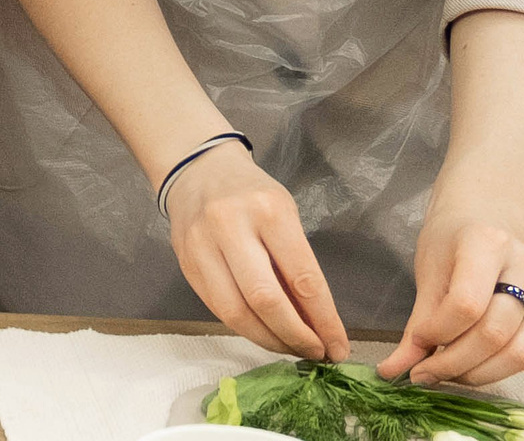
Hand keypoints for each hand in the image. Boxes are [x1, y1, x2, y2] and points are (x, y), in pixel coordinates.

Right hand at [166, 142, 349, 361]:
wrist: (198, 170)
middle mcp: (231, 226)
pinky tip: (264, 332)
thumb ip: (296, 265)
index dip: (323, 321)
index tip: (337, 346)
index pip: (302, 278)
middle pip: (265, 300)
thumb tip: (316, 323)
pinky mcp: (186, 264)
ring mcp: (202, 246)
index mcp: (268, 210)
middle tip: (315, 353)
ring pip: (237, 313)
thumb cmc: (252, 194)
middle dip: (295, 337)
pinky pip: (218, 310)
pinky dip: (246, 329)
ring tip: (291, 348)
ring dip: (269, 341)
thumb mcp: (284, 215)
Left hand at [380, 201, 523, 386]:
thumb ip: (418, 322)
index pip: (467, 304)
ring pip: (517, 353)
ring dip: (476, 374)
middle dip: (454, 363)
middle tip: (424, 373)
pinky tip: (469, 367)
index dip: (438, 332)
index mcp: (488, 243)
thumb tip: (394, 369)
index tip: (416, 343)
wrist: (487, 219)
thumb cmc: (452, 240)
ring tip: (445, 372)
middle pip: (494, 333)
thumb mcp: (429, 270)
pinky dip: (495, 370)